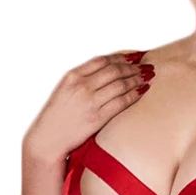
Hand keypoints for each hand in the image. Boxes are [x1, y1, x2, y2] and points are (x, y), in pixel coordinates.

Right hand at [23, 51, 152, 164]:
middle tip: (146, 66)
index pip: (102, 60)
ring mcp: (90, 101)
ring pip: (120, 84)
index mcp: (72, 75)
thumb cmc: (57, 117)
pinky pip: (121, 103)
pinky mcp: (97, 118)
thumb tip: (105, 73)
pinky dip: (134, 95)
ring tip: (147, 76)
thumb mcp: (65, 90)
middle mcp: (81, 85)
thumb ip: (82, 80)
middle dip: (132, 67)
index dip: (120, 57)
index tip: (133, 56)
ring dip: (137, 79)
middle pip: (114, 70)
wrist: (48, 138)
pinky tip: (143, 91)